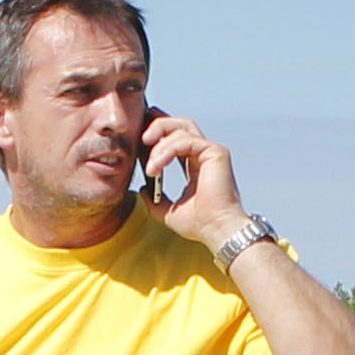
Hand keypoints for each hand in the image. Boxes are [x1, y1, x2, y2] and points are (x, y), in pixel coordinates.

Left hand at [141, 116, 250, 248]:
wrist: (216, 230)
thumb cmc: (199, 224)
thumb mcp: (167, 210)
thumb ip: (154, 199)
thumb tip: (142, 189)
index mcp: (195, 164)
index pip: (175, 138)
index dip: (158, 132)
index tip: (139, 136)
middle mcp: (204, 154)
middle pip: (179, 125)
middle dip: (158, 126)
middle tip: (142, 139)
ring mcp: (211, 151)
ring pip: (181, 129)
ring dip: (159, 144)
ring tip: (150, 166)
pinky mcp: (215, 152)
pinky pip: (185, 140)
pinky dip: (167, 150)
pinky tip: (157, 166)